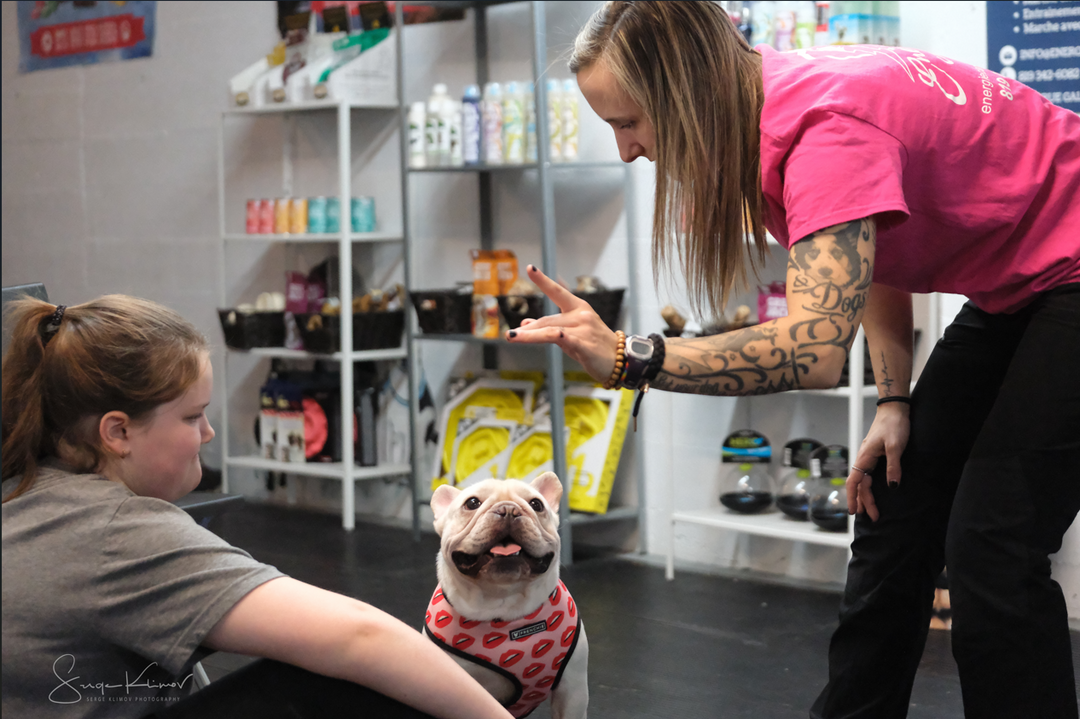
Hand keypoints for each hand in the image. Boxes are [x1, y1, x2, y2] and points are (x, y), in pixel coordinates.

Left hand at [505, 265, 617, 382]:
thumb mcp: (571, 334)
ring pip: (550, 330)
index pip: (558, 292)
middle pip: (547, 320)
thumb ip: (550, 327)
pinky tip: (547, 335)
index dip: (543, 280)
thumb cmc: (593, 346)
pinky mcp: (585, 345)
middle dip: (528, 329)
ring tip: (513, 337)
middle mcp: (581, 315)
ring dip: (530, 335)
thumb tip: (525, 324)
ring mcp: (584, 329)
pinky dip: (556, 336)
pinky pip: (566, 339)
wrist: (619, 361)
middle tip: (510, 335)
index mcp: (578, 307)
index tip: (530, 268)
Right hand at [847, 402, 909, 520]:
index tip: (854, 512)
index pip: (854, 482)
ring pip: (865, 480)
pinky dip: (870, 486)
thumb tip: (892, 486)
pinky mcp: (876, 455)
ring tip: (872, 510)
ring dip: (867, 496)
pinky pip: (870, 475)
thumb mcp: (895, 447)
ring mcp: (869, 457)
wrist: (894, 409)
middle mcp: (864, 459)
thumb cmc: (894, 425)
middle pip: (860, 484)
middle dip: (864, 501)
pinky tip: (873, 491)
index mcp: (865, 457)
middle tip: (874, 517)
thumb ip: (893, 466)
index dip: (853, 497)